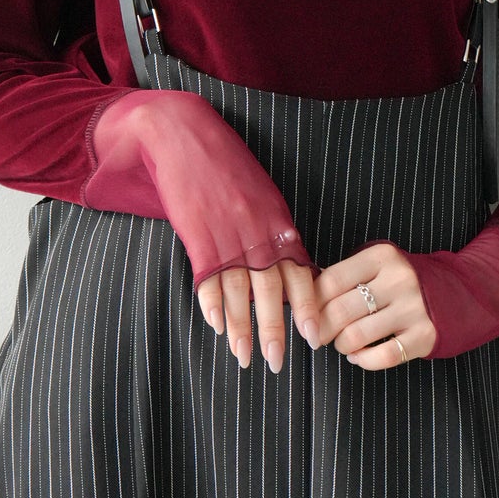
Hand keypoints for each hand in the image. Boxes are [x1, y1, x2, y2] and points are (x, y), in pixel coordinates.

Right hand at [84, 91, 316, 374]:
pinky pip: (207, 279)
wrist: (184, 134)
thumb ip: (275, 230)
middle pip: (270, 291)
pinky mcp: (197, 236)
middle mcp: (256, 231)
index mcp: (278, 221)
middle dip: (274, 331)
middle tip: (278, 363)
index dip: (307, 307)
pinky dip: (211, 304)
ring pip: (238, 293)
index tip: (314, 338)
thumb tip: (290, 267)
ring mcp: (226, 234)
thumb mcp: (261, 194)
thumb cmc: (226, 164)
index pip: (300, 272)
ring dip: (241, 329)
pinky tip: (216, 326)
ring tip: (244, 358)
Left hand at [311, 242, 437, 369]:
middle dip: (320, 330)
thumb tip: (301, 300)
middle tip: (317, 336)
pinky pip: (382, 356)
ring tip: (341, 343)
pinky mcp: (425, 336)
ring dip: (340, 345)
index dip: (310, 304)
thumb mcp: (377, 266)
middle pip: (340, 311)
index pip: (330, 281)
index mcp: (381, 257)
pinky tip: (358, 356)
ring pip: (356, 336)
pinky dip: (362, 360)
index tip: (304, 316)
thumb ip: (345, 277)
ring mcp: (413, 309)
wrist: (456, 293)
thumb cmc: (402, 281)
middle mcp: (398, 280)